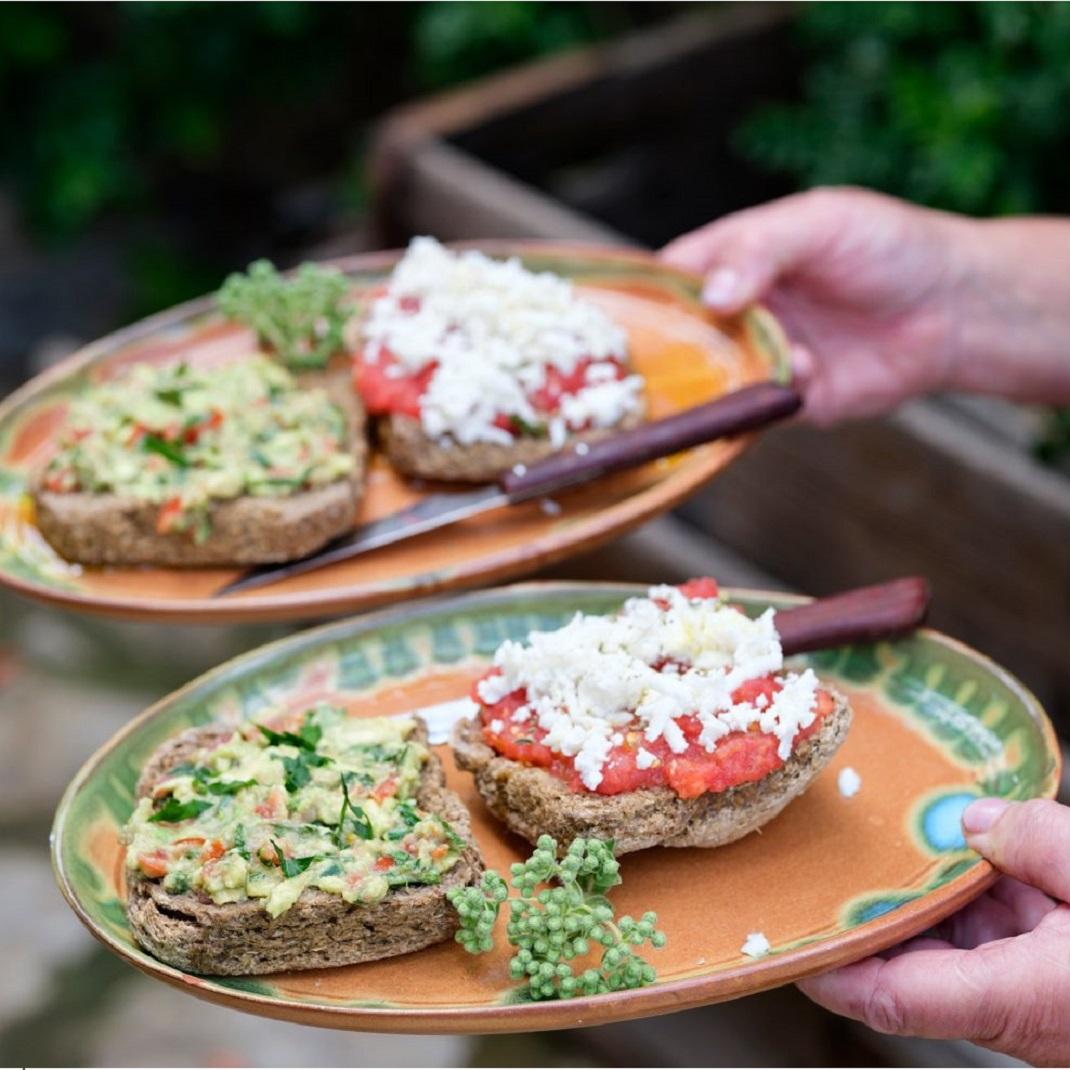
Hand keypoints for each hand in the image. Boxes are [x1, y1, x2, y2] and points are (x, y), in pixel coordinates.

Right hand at [661, 187, 1069, 423]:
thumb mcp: (820, 224)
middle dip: (671, 353)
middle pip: (680, 340)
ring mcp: (760, 359)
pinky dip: (767, 399)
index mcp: (734, 261)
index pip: (670, 280)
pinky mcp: (788, 400)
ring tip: (742, 364)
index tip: (624, 318)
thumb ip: (761, 251)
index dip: (645, 298)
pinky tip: (806, 369)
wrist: (955, 309)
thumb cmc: (887, 247)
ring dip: (722, 380)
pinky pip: (756, 412)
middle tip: (664, 361)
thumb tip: (712, 296)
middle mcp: (738, 313)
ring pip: (711, 383)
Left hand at [797, 798, 1069, 1065]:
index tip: (789, 938)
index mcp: (1016, 998)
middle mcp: (1014, 1009)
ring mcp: (1031, 996)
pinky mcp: (1050, 981)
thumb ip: (1038, 843)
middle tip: (828, 859)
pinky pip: (992, 938)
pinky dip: (970, 894)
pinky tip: (964, 848)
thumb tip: (974, 821)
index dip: (830, 969)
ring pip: (949, 946)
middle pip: (908, 963)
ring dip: (921, 893)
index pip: (890, 997)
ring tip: (887, 836)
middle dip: (868, 910)